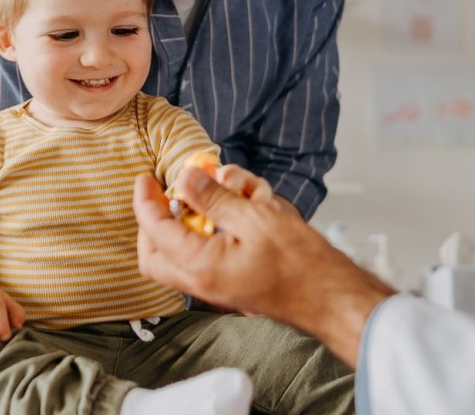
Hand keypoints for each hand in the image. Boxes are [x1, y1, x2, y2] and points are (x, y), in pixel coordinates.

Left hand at [133, 167, 394, 364]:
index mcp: (200, 267)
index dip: (146, 201)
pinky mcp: (230, 281)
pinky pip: (206, 254)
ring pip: (181, 252)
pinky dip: (214, 229)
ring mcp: (215, 285)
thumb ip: (214, 198)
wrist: (329, 295)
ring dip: (193, 220)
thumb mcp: (255, 217)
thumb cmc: (301, 263)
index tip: (145, 179)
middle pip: (155, 254)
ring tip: (227, 192)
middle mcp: (202, 282)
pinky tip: (244, 208)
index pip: (155, 231)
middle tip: (164, 194)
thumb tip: (185, 179)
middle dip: (154, 221)